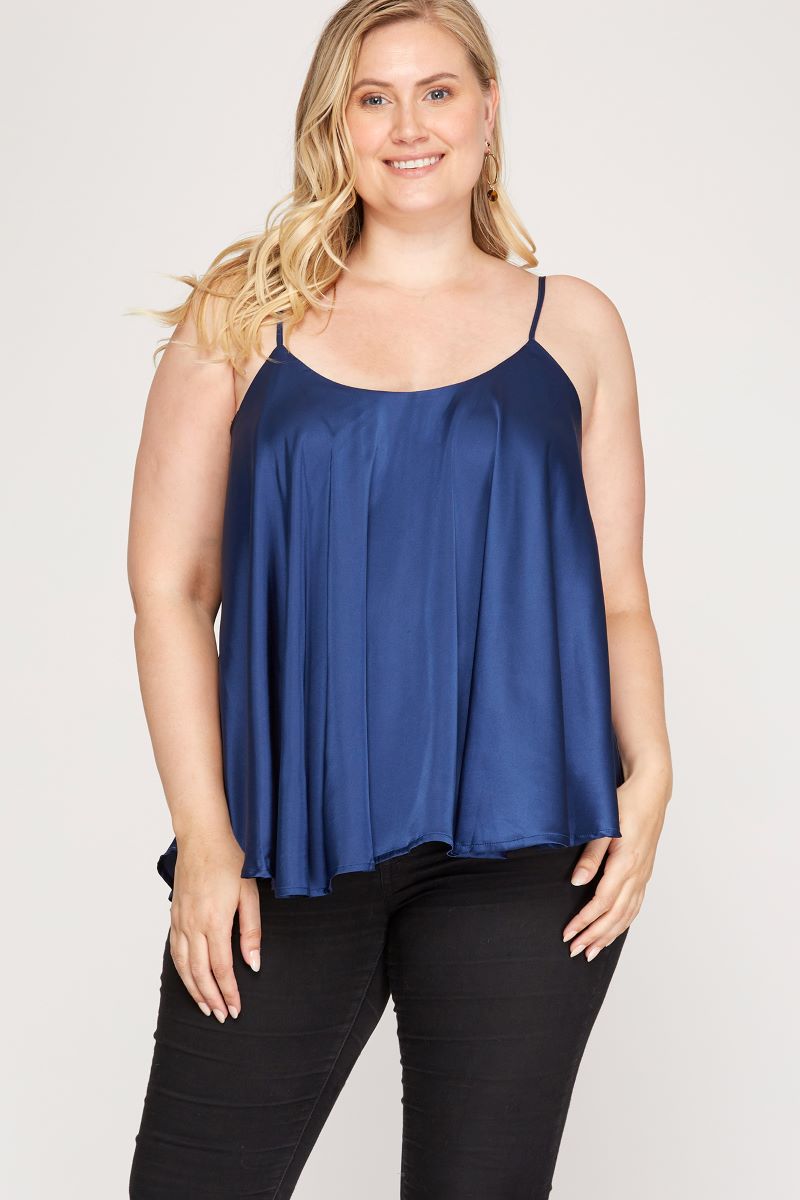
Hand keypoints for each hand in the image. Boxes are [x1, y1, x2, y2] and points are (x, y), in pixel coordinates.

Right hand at [169, 827, 261, 1021]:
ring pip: (183, 965)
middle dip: (211, 998)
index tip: (236, 1009)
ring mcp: (181, 920)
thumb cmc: (231, 858)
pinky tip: (188, 978)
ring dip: (194, 989)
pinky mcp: (175, 914)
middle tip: (222, 1015)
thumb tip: (252, 963)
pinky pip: (175, 950)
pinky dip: (180, 970)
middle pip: (199, 973)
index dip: (229, 992)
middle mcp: (193, 924)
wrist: (203, 835)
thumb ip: (251, 931)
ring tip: (206, 1006)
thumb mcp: (250, 893)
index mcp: (215, 921)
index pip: (221, 968)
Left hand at [561, 766, 668, 961]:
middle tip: (576, 951)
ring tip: (592, 951)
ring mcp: (643, 875)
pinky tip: (615, 930)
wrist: (651, 792)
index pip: (602, 903)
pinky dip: (624, 923)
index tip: (568, 934)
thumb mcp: (602, 826)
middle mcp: (637, 874)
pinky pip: (635, 906)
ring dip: (609, 935)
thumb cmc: (625, 804)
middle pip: (615, 916)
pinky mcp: (645, 873)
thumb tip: (577, 882)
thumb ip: (591, 856)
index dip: (584, 921)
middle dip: (594, 936)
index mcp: (626, 864)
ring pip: (627, 915)